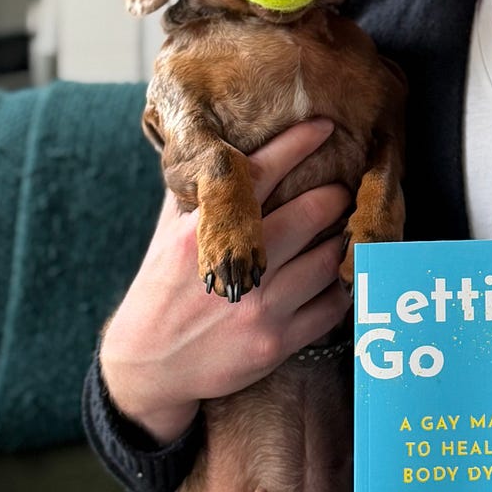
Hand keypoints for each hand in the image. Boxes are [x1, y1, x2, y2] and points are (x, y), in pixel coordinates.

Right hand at [99, 118, 351, 442]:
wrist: (149, 365)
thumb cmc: (162, 287)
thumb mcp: (167, 233)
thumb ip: (195, 191)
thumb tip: (216, 140)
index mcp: (202, 231)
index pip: (260, 174)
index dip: (296, 144)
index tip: (324, 127)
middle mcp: (235, 265)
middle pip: (308, 214)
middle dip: (334, 196)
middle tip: (340, 191)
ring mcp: (259, 307)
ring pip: (328, 260)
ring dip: (342, 241)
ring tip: (343, 231)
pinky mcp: (275, 343)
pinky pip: (331, 307)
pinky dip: (340, 287)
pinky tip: (338, 276)